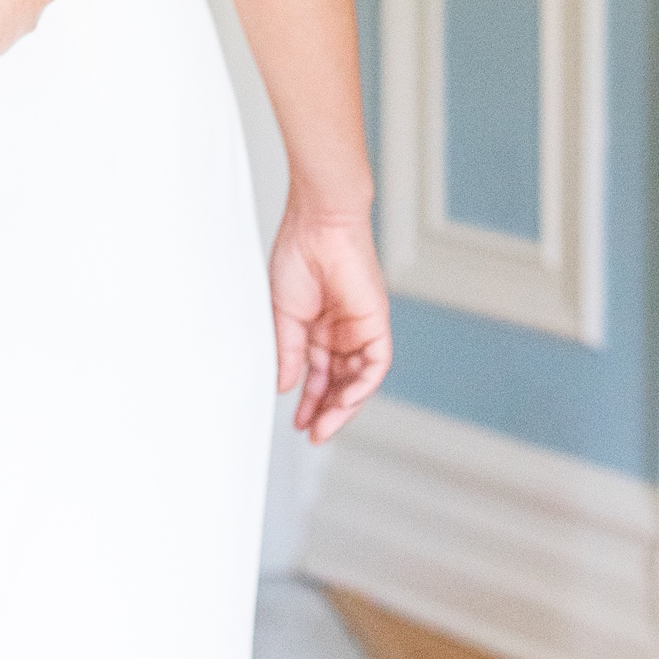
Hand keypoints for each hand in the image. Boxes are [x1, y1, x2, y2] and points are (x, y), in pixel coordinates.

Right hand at [269, 200, 390, 442]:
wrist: (319, 225)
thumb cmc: (297, 254)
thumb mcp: (283, 313)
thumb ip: (289, 351)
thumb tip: (284, 385)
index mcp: (315, 326)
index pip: (316, 374)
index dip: (308, 400)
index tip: (298, 422)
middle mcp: (339, 331)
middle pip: (338, 382)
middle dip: (326, 411)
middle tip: (312, 433)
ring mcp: (358, 329)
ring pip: (357, 379)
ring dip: (343, 406)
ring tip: (323, 425)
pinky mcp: (376, 324)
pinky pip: (374, 365)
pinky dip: (360, 386)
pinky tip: (342, 401)